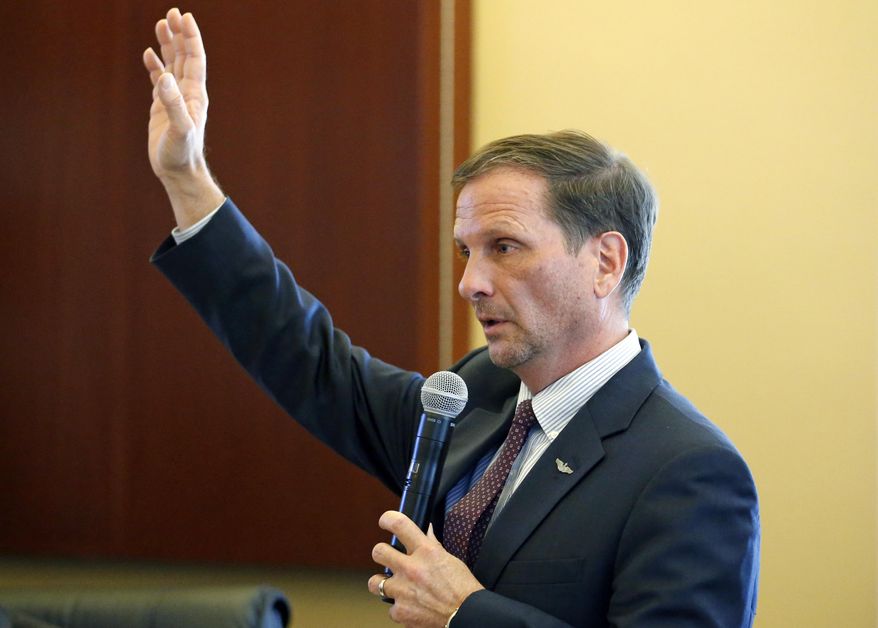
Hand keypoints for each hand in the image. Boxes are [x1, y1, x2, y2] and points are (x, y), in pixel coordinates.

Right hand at [143, 8, 222, 227]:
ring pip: (172, 65)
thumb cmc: (182, 154)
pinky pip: (159, 80)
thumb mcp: (179, 129)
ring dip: (168, 45)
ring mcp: (175, 99)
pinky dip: (155, 66)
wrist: (179, 172)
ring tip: (161, 24)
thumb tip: (164, 78)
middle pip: (184, 57)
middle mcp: (187, 94)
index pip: (194, 59)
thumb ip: (172, 104)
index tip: (185, 17)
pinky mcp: (163, 108)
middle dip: (179, 35)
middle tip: (172, 13)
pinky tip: (149, 53)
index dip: (190, 38)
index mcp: (195, 95)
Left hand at [369, 511, 483, 626]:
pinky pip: (391, 608)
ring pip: (374, 582)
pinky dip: (400, 608)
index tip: (385, 522)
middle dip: (381, 554)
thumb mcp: (449, 559)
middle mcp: (411, 569)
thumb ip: (432, 545)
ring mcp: (403, 591)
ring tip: (392, 585)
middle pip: (379, 552)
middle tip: (386, 557)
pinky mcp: (401, 612)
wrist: (467, 614)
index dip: (388, 519)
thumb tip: (427, 530)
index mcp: (426, 552)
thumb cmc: (462, 587)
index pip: (399, 525)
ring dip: (382, 584)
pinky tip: (410, 606)